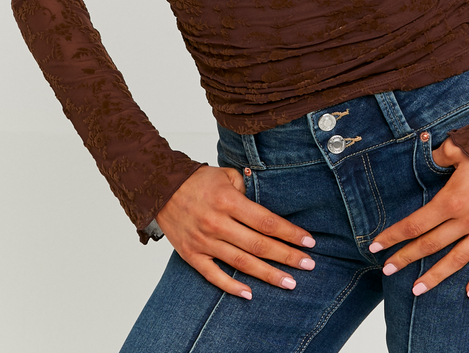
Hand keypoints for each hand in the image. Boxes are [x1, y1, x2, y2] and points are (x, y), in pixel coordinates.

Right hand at [156, 165, 316, 299]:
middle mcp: (217, 223)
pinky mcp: (191, 254)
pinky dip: (231, 286)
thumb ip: (246, 187)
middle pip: (258, 244)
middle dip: (286, 256)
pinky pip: (213, 275)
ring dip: (267, 274)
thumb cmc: (198, 181)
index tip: (308, 241)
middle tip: (308, 265)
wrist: (160, 188)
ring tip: (289, 282)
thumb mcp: (225, 175)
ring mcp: (204, 241)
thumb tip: (263, 206)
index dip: (289, 232)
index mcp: (228, 201)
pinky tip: (250, 293)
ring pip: (241, 262)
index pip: (266, 221)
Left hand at [368, 139, 468, 297]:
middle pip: (431, 244)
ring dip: (436, 276)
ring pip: (457, 259)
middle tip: (388, 271)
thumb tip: (427, 154)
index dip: (394, 235)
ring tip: (418, 289)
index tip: (376, 247)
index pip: (416, 223)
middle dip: (407, 258)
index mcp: (452, 200)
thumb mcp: (461, 146)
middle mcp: (467, 220)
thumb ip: (440, 154)